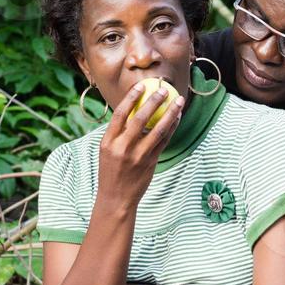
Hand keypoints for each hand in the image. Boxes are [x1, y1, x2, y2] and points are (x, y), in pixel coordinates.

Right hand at [98, 82, 184, 208]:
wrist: (116, 198)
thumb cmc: (111, 171)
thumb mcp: (107, 151)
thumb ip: (117, 133)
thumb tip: (130, 110)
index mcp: (108, 142)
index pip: (119, 114)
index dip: (131, 98)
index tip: (141, 86)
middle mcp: (123, 147)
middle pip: (140, 118)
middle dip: (154, 101)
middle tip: (164, 90)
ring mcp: (138, 156)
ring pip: (157, 129)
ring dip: (170, 113)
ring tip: (178, 101)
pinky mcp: (151, 162)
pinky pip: (164, 141)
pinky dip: (171, 128)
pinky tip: (176, 118)